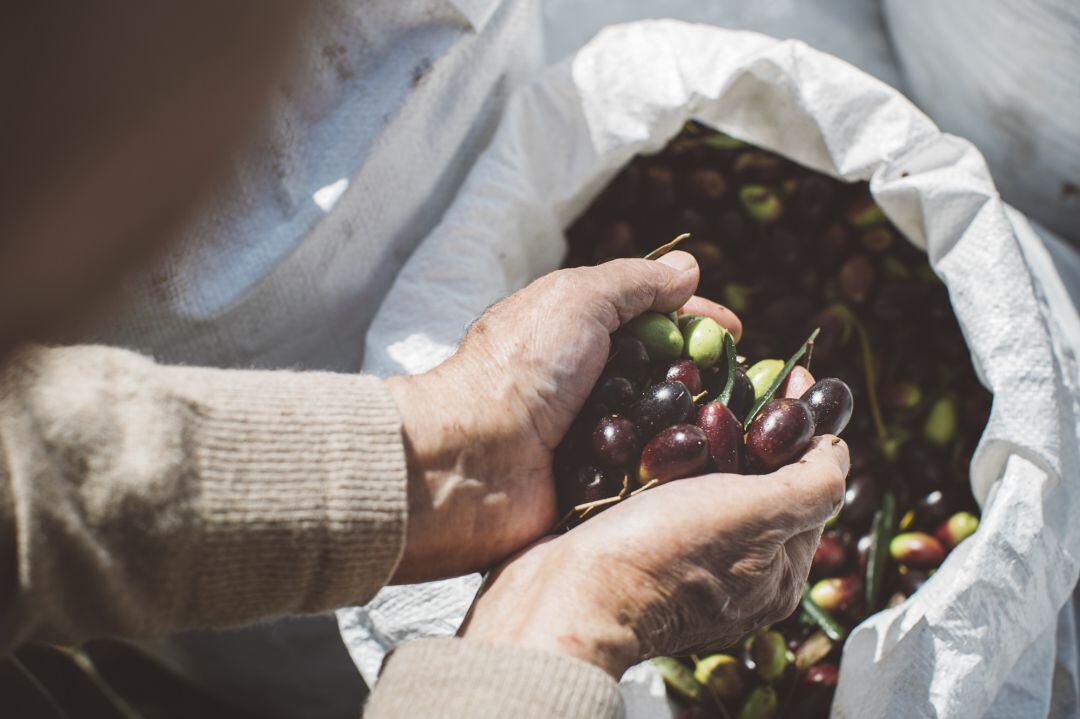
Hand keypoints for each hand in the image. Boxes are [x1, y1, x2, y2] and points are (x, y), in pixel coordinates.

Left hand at [386, 251, 740, 582]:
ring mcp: (587, 439)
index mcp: (575, 334)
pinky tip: (705, 472)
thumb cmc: (519, 369)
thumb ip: (634, 282)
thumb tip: (687, 272)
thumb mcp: (576, 299)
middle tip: (746, 389)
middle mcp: (583, 385)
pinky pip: (643, 477)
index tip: (740, 335)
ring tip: (735, 433)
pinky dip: (669, 471)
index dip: (696, 324)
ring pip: (658, 430)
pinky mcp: (590, 489)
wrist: (470, 459)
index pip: (651, 322)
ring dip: (692, 429)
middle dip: (704, 379)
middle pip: (660, 377)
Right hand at [459, 382, 848, 677]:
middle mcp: (735, 575)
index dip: (807, 429)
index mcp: (777, 575)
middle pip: (760, 486)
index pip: (811, 488)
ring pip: (709, 487)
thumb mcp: (756, 514)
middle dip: (755, 431)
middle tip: (739, 379)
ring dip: (707, 440)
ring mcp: (683, 562)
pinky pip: (665, 494)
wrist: (565, 593)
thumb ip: (812, 484)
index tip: (791, 374)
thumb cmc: (664, 553)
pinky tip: (654, 427)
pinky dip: (667, 459)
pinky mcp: (636, 547)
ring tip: (695, 392)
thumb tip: (838, 449)